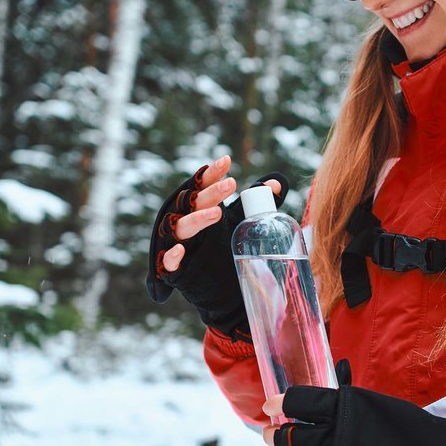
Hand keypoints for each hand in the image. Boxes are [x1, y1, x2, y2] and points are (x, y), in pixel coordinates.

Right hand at [158, 156, 280, 271]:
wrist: (213, 285)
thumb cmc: (220, 243)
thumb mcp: (238, 220)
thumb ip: (254, 202)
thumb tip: (277, 182)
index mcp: (198, 206)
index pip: (202, 184)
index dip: (213, 173)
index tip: (227, 161)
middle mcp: (185, 220)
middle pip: (192, 202)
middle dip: (210, 193)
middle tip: (231, 185)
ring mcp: (178, 243)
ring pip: (181, 227)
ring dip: (197, 218)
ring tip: (218, 213)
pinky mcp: (174, 269)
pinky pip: (167, 262)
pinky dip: (172, 256)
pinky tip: (181, 250)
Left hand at [261, 360, 445, 445]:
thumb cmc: (409, 432)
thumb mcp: (376, 405)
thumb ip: (343, 403)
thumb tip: (314, 402)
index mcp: (345, 409)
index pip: (298, 402)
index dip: (280, 402)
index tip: (270, 405)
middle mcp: (335, 439)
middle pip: (289, 436)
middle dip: (275, 434)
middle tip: (270, 433)